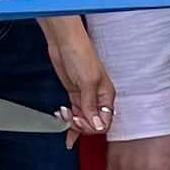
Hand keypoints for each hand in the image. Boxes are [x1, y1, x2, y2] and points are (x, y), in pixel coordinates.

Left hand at [43, 18, 113, 143]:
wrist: (64, 43)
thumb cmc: (80, 54)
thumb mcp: (88, 82)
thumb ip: (91, 105)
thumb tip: (97, 125)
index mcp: (107, 95)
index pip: (105, 122)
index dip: (92, 126)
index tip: (80, 121)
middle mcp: (98, 98)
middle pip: (93, 123)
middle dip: (82, 125)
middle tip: (71, 118)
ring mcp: (85, 97)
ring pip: (83, 120)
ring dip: (72, 123)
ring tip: (64, 116)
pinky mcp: (74, 94)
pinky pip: (74, 113)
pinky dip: (68, 120)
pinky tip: (63, 123)